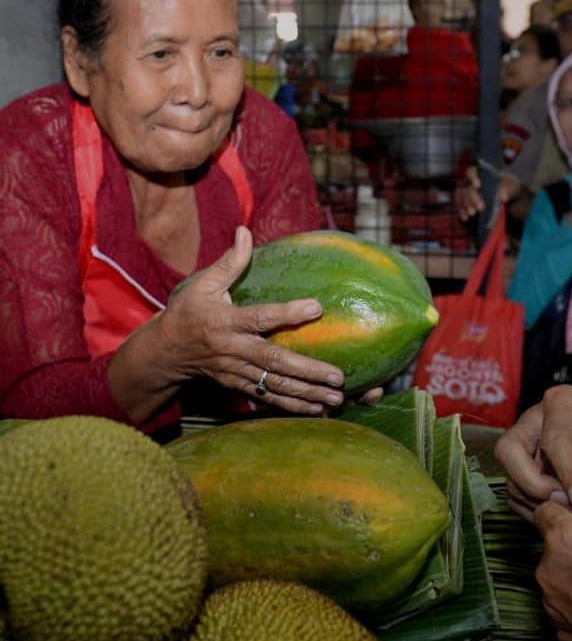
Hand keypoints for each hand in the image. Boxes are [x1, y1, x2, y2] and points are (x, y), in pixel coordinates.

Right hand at [154, 226, 346, 414]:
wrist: (164, 353)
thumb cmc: (188, 313)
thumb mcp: (203, 285)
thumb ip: (229, 262)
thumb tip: (245, 231)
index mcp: (225, 321)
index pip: (260, 317)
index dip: (287, 313)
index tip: (317, 307)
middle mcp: (232, 350)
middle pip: (274, 361)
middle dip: (308, 370)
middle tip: (338, 376)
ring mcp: (236, 372)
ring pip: (274, 385)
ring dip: (307, 394)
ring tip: (337, 398)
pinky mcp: (238, 386)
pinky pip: (268, 397)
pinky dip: (292, 406)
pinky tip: (318, 410)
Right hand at [454, 165, 520, 222]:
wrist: (509, 195)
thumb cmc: (508, 186)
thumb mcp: (511, 185)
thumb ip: (506, 188)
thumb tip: (503, 197)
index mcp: (481, 173)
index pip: (471, 171)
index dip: (472, 177)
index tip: (478, 186)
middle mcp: (471, 181)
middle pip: (467, 187)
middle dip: (472, 198)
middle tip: (480, 208)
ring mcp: (467, 191)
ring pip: (461, 197)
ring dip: (466, 205)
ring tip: (473, 214)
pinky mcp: (466, 201)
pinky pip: (460, 205)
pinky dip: (462, 211)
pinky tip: (466, 218)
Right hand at [493, 385, 571, 520]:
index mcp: (560, 401)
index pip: (552, 439)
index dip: (566, 471)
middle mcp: (534, 419)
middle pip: (508, 451)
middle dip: (532, 484)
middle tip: (564, 502)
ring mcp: (525, 444)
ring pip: (510, 476)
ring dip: (536, 500)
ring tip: (569, 509)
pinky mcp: (523, 467)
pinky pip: (515, 493)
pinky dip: (533, 508)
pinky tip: (561, 511)